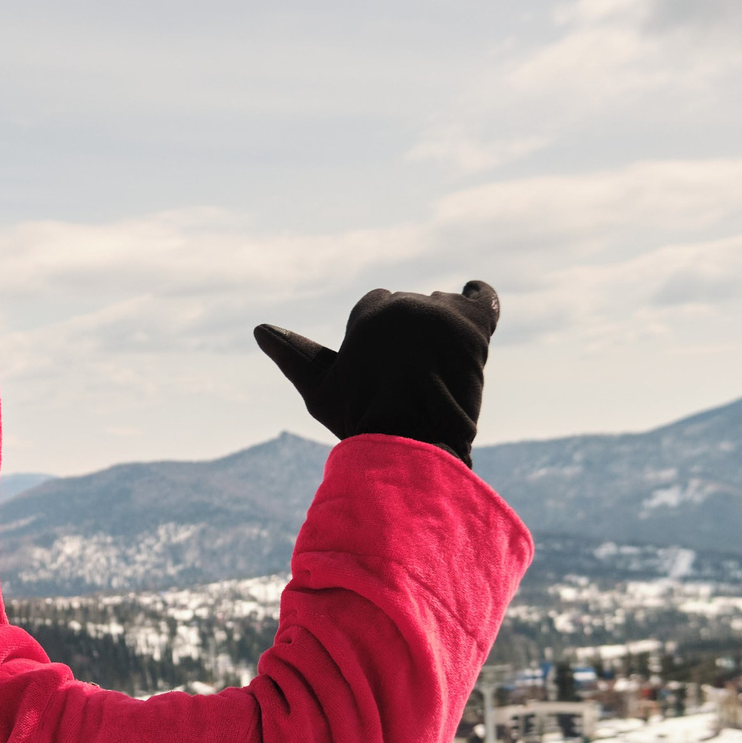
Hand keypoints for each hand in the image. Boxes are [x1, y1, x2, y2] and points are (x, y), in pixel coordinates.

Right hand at [253, 282, 498, 462]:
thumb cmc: (359, 422)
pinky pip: (481, 298)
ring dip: (440, 330)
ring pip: (441, 308)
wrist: (411, 445)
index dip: (377, 340)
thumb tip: (259, 329)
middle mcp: (406, 304)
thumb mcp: (319, 389)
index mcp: (369, 313)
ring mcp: (442, 315)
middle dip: (407, 337)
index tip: (381, 369)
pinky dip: (478, 297)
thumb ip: (293, 353)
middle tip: (409, 378)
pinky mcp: (475, 328)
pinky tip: (472, 297)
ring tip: (438, 367)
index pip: (376, 306)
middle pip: (408, 308)